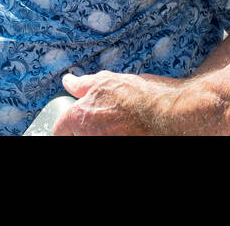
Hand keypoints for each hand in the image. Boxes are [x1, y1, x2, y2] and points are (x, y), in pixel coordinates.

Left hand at [52, 71, 177, 135]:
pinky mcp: (119, 147)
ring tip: (118, 126)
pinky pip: (109, 140)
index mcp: (81, 117)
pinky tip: (126, 132)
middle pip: (77, 137)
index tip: (73, 123)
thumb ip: (84, 84)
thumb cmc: (141, 96)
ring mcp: (102, 143)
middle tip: (104, 120)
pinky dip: (115, 136)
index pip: (59, 129)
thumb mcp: (108, 82)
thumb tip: (68, 81)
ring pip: (93, 138)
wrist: (169, 116)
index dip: (66, 125)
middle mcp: (89, 136)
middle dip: (85, 130)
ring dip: (101, 133)